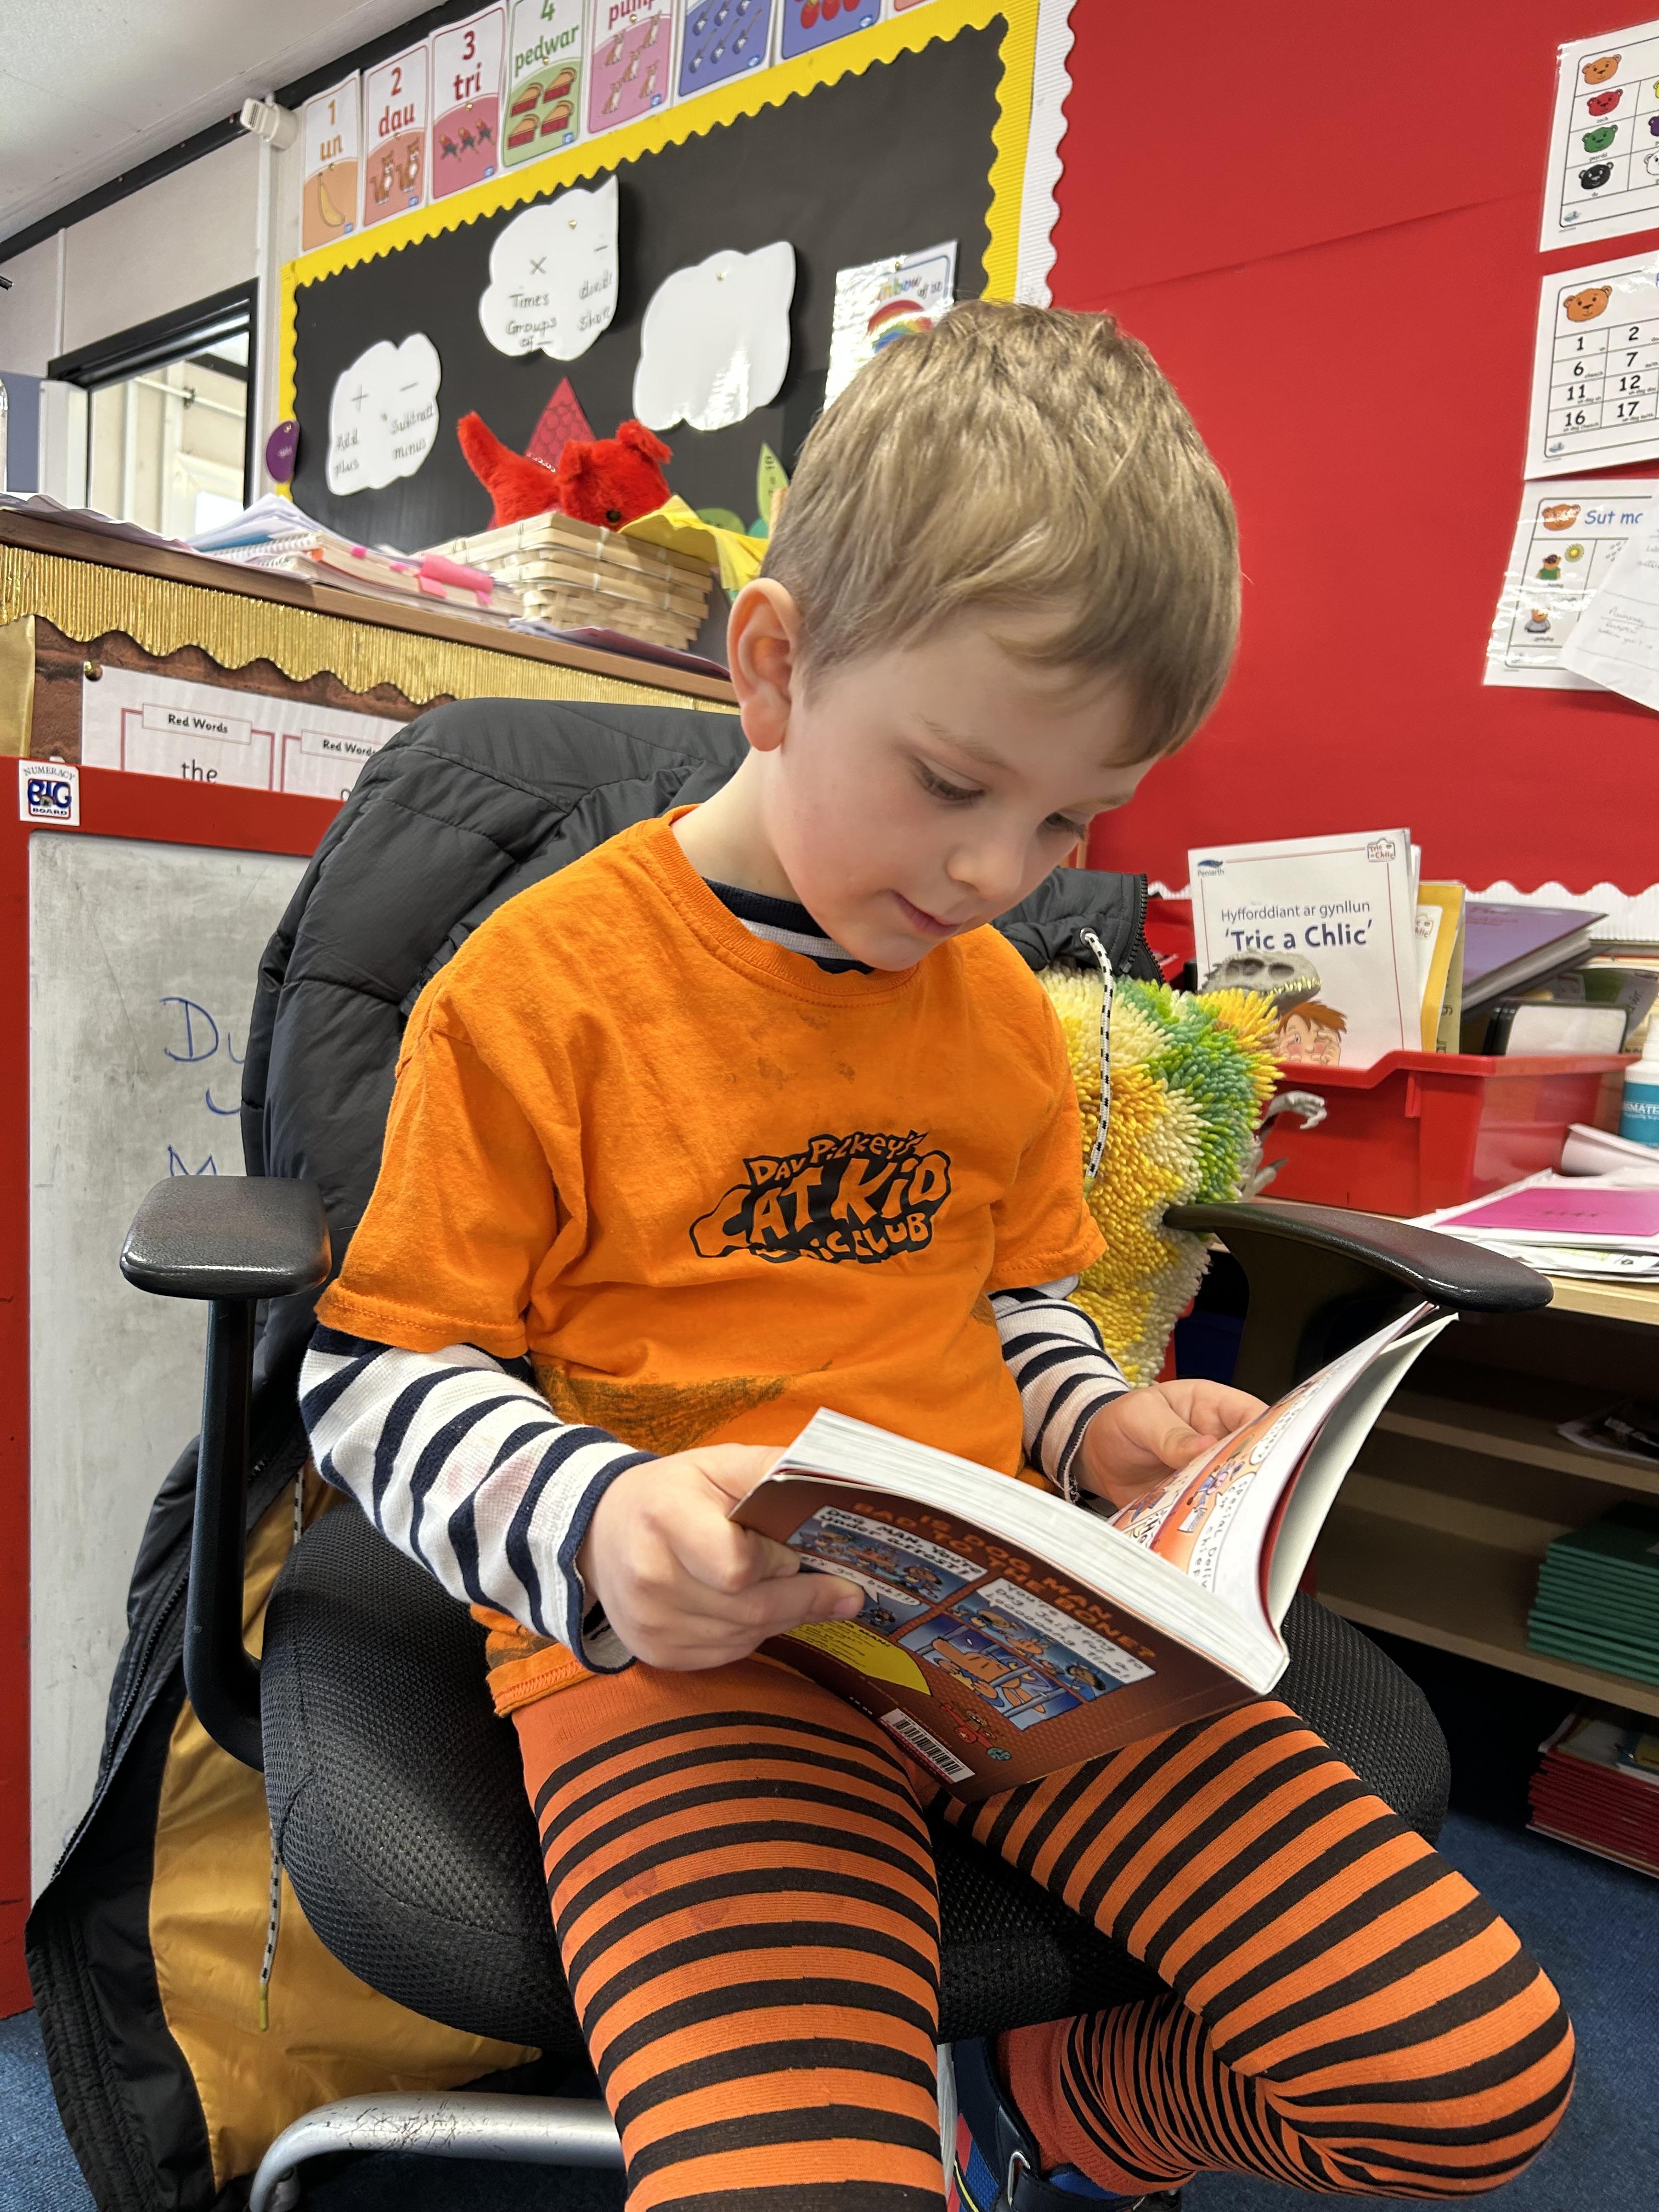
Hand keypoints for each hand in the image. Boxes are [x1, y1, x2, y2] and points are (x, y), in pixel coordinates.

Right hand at [577, 1446, 864, 1669]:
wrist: (601, 1532)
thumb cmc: (673, 1493)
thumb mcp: (718, 1464)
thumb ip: (774, 1471)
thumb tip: (840, 1486)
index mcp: (665, 1517)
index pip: (737, 1565)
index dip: (775, 1561)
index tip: (793, 1551)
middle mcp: (650, 1576)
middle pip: (750, 1608)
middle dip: (805, 1599)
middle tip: (846, 1593)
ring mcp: (650, 1622)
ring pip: (745, 1637)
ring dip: (783, 1618)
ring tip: (805, 1596)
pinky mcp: (655, 1653)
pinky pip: (727, 1654)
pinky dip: (753, 1634)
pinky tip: (757, 1609)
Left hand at [1075, 1380, 1267, 1509]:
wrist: (1096, 1453)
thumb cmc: (1122, 1421)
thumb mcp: (1140, 1416)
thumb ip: (1169, 1432)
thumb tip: (1205, 1445)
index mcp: (1213, 1406)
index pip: (1253, 1415)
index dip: (1267, 1433)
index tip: (1266, 1454)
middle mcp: (1218, 1439)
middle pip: (1251, 1456)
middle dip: (1251, 1474)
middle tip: (1241, 1489)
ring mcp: (1208, 1471)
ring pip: (1234, 1487)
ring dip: (1229, 1500)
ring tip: (1220, 1510)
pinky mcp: (1195, 1498)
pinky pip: (1209, 1510)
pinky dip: (1207, 1519)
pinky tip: (1201, 1526)